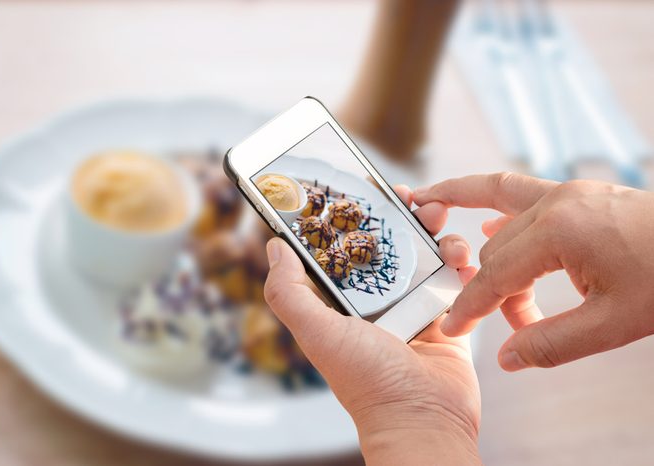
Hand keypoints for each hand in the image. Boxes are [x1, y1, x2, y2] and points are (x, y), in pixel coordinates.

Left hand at [264, 186, 480, 465]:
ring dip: (438, 236)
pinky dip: (461, 264)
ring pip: (427, 256)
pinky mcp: (447, 317)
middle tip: (418, 201)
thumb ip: (289, 292)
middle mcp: (379, 302)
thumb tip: (274, 247)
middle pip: (392, 246)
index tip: (369, 191)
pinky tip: (461, 256)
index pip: (347, 247)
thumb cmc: (367, 381)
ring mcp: (414, 308)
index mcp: (345, 302)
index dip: (357, 217)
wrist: (423, 419)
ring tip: (444, 229)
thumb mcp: (317, 332)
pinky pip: (456, 280)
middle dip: (405, 219)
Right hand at [414, 173, 653, 370]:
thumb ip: (553, 342)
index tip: (453, 325)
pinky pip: (521, 196)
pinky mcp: (577, 194)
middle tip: (509, 323)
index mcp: (559, 230)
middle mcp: (555, 202)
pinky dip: (497, 212)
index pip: (496, 274)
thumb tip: (507, 358)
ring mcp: (566, 192)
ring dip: (489, 248)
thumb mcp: (614, 324)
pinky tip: (490, 228)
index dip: (471, 305)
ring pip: (503, 218)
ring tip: (451, 239)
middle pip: (498, 250)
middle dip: (494, 289)